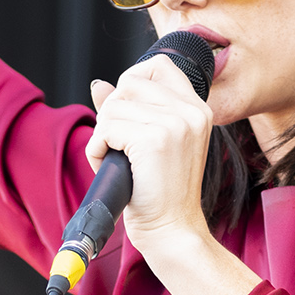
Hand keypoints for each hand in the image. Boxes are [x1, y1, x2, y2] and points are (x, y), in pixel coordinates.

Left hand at [87, 55, 214, 248]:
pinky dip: (97, 150)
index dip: (132, 80)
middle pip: (128, 83)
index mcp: (197, 109)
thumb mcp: (151, 143)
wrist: (172, 230)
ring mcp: (174, 124)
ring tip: (118, 161)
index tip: (125, 111)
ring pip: (112, 107)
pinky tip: (112, 168)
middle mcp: (190, 112)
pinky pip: (105, 129)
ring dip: (102, 136)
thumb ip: (129, 110)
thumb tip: (99, 85)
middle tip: (119, 145)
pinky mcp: (153, 140)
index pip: (159, 65)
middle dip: (111, 113)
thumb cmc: (159, 192)